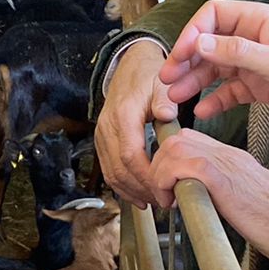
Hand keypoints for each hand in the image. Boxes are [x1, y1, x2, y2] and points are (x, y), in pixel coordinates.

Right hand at [96, 39, 172, 207]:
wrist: (129, 66)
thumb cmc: (148, 76)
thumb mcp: (161, 82)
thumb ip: (165, 99)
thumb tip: (167, 115)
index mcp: (123, 116)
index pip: (131, 155)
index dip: (147, 178)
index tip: (165, 190)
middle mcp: (107, 128)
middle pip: (119, 169)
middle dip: (141, 190)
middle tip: (164, 202)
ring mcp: (102, 136)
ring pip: (111, 173)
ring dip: (131, 192)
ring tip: (153, 203)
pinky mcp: (102, 141)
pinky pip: (108, 169)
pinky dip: (122, 186)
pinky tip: (138, 196)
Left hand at [148, 130, 268, 269]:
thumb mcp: (244, 201)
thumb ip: (221, 193)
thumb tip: (195, 202)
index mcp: (233, 159)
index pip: (189, 140)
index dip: (169, 160)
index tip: (168, 187)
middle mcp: (229, 155)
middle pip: (176, 139)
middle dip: (158, 166)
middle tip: (163, 195)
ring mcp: (227, 164)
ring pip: (175, 147)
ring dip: (160, 174)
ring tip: (167, 200)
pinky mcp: (224, 180)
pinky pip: (184, 166)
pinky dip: (167, 182)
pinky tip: (174, 203)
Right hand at [159, 0, 268, 144]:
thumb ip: (237, 53)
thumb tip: (198, 44)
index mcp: (261, 20)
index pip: (214, 16)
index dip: (192, 34)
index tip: (178, 57)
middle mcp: (255, 37)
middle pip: (210, 43)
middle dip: (187, 61)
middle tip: (166, 82)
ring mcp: (258, 62)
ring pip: (216, 68)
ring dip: (195, 81)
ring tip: (175, 100)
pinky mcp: (262, 86)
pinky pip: (231, 90)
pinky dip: (216, 99)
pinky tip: (202, 111)